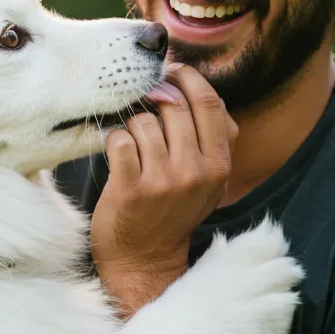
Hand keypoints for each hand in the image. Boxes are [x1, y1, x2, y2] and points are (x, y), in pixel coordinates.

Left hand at [91, 63, 237, 313]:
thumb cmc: (173, 210)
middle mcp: (195, 171)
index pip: (208, 102)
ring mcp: (163, 180)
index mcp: (219, 164)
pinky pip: (119, 139)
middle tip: (143, 106)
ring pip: (143, 121)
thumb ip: (212, 138)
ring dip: (133, 125)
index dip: (186, 79)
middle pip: (173, 105)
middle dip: (153, 99)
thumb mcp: (208, 179)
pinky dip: (114, 141)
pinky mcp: (130, 188)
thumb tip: (199, 88)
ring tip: (133, 144)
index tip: (171, 74)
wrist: (145, 259)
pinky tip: (118, 156)